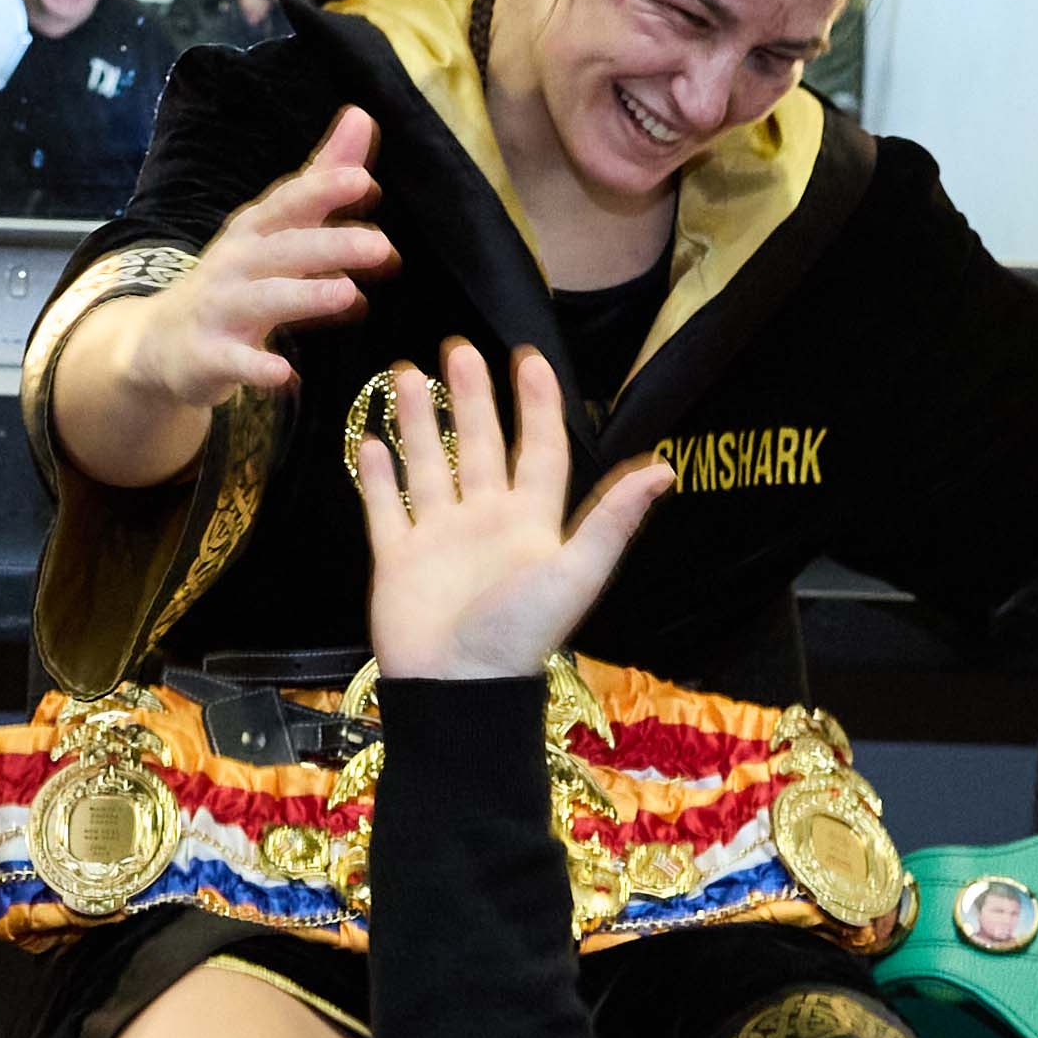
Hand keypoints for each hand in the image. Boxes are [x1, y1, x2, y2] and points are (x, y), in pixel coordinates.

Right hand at [118, 105, 397, 413]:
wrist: (161, 342)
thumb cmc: (235, 279)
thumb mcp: (274, 227)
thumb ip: (321, 178)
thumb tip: (361, 116)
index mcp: (255, 230)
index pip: (289, 203)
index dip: (323, 191)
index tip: (363, 181)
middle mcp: (236, 263)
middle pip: (284, 250)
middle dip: (330, 245)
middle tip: (381, 246)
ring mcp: (219, 309)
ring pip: (264, 300)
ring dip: (303, 297)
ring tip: (347, 295)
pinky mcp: (209, 356)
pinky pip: (234, 361)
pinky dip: (256, 367)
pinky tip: (285, 374)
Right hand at [356, 339, 662, 681]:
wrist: (458, 687)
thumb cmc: (519, 633)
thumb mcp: (576, 572)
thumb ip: (613, 518)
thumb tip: (664, 466)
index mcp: (530, 522)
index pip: (538, 450)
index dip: (537, 406)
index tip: (528, 358)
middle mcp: (485, 522)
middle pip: (478, 447)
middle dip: (470, 398)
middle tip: (457, 350)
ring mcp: (439, 539)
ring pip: (429, 466)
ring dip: (419, 422)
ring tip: (405, 374)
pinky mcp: (398, 559)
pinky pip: (386, 508)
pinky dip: (379, 475)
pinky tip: (373, 440)